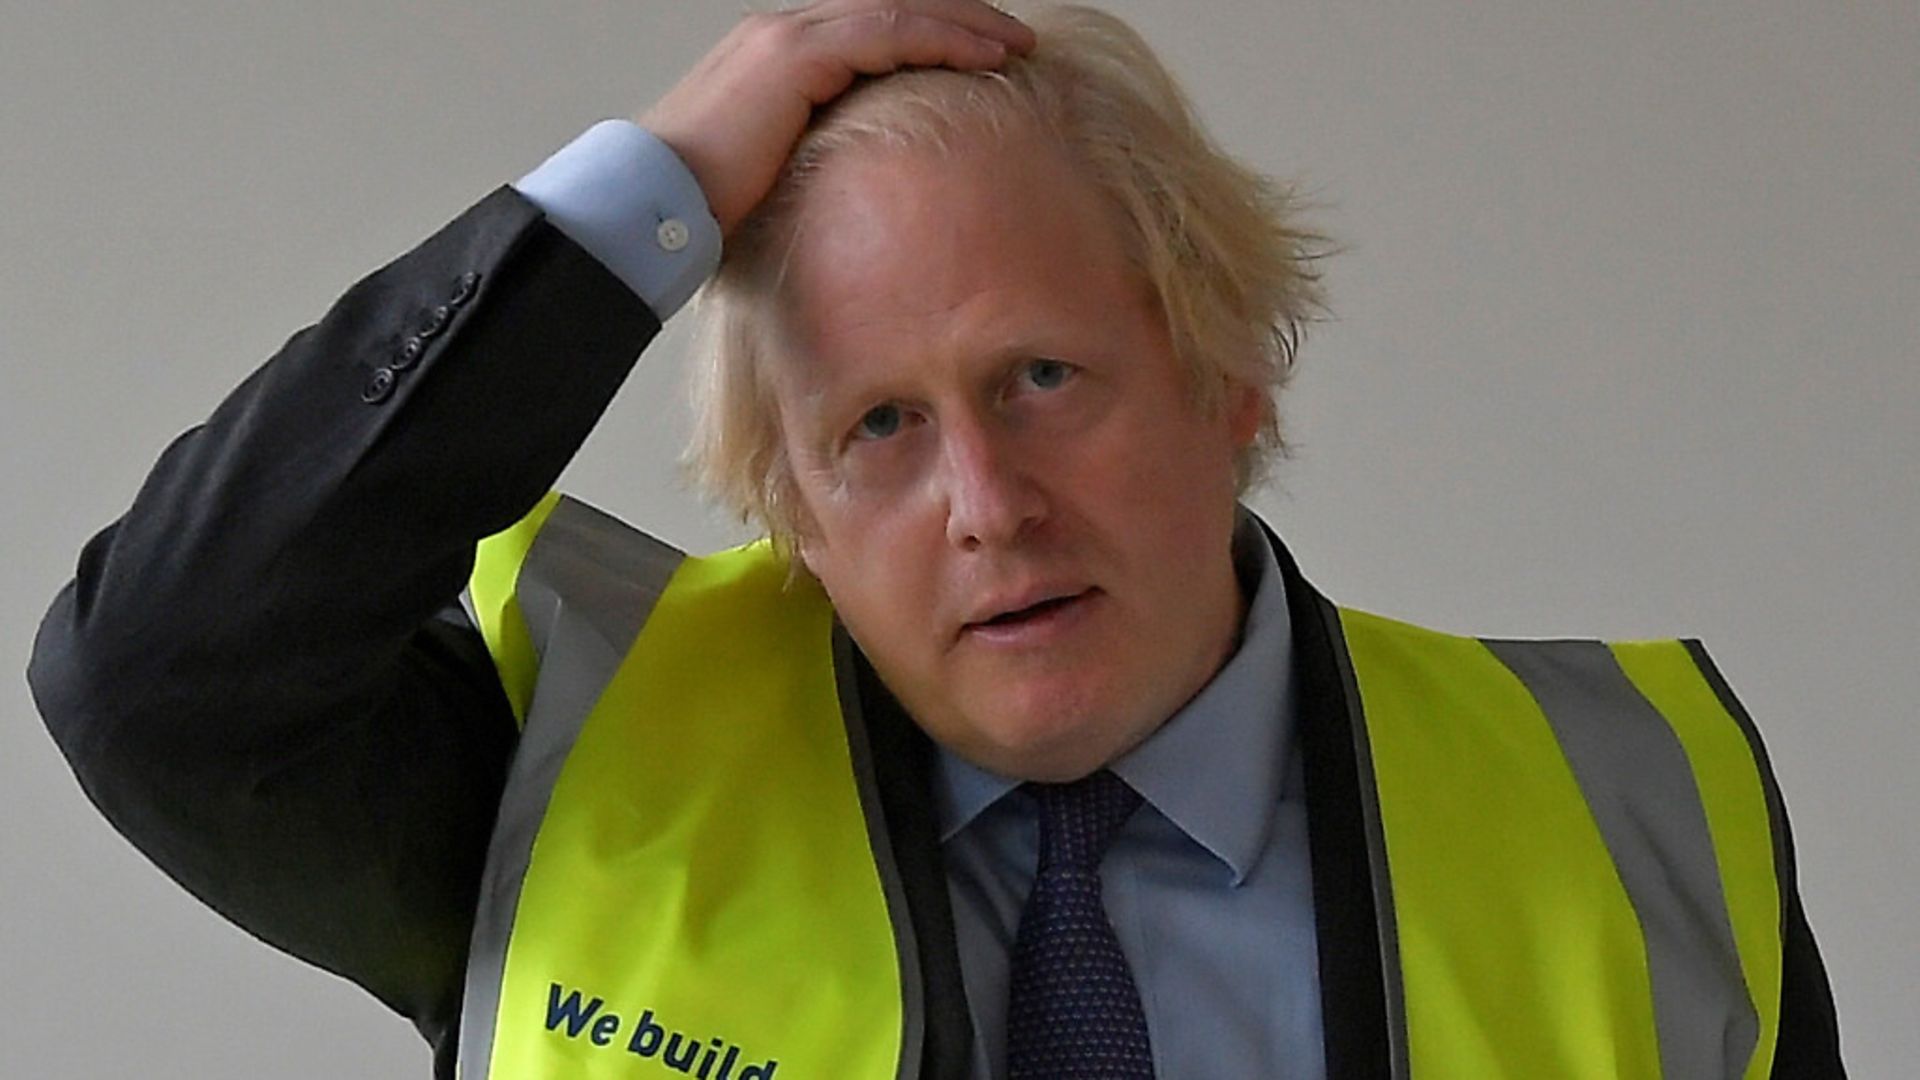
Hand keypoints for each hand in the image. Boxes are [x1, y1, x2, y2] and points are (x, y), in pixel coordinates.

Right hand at [638, 0, 1034, 235]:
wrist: (648, 206)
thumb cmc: (697, 211)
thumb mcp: (769, 182)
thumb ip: (809, 168)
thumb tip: (853, 206)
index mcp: (774, 61)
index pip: (868, 32)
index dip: (927, 38)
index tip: (977, 60)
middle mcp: (780, 34)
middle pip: (890, 7)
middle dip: (956, 20)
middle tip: (1011, 41)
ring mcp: (786, 37)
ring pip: (897, 10)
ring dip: (962, 25)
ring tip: (1013, 46)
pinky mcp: (794, 57)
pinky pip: (887, 33)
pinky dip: (940, 40)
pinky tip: (982, 57)